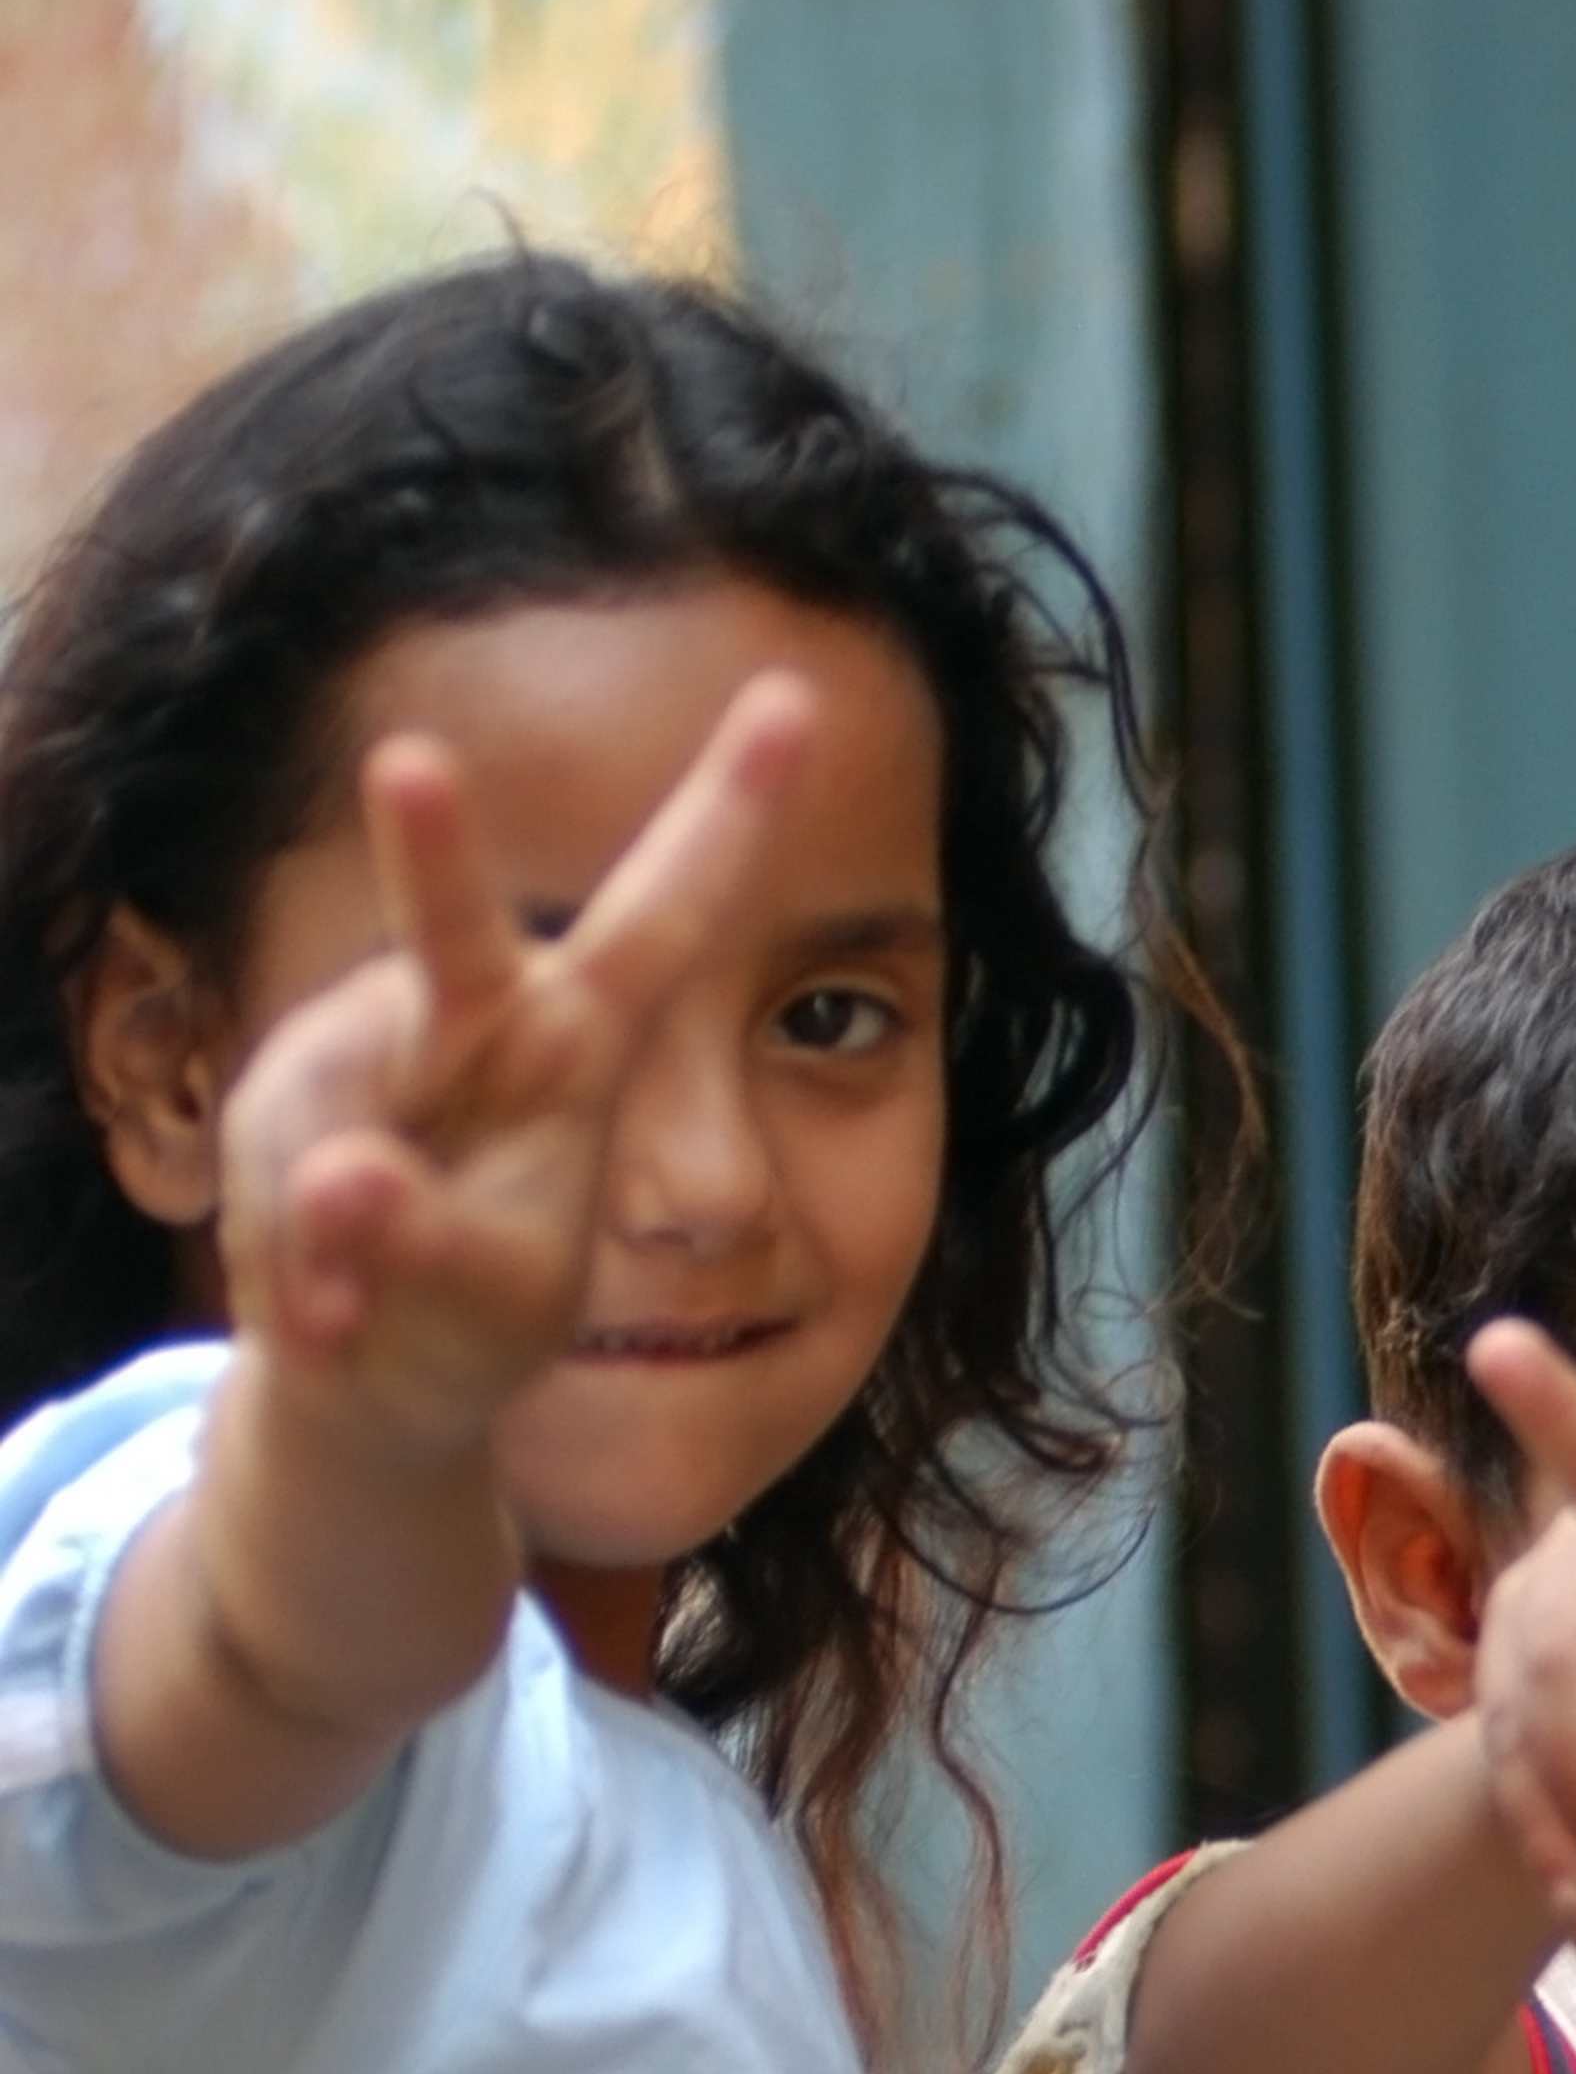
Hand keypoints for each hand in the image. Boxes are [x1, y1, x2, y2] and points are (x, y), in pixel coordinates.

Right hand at [212, 675, 817, 1461]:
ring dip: (352, 1243)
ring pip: (339, 1140)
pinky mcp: (279, 1123)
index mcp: (571, 1044)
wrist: (363, 1375)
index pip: (663, 919)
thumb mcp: (499, 1291)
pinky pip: (291, 1210)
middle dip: (431, 856)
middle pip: (454, 940)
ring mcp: (354, 1067)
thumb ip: (430, 1239)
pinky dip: (313, 1288)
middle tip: (415, 762)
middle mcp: (459, 1025)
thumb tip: (346, 1179)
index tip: (799, 698)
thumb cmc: (470, 1306)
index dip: (730, 813)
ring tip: (357, 1312)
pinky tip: (328, 1322)